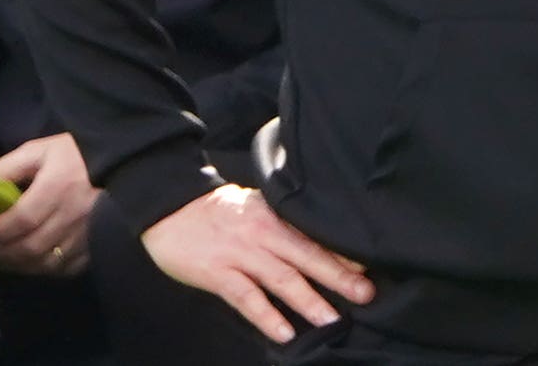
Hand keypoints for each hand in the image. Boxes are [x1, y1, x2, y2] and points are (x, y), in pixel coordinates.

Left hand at [0, 133, 100, 275]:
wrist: (119, 162)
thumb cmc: (74, 155)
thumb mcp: (38, 150)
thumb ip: (6, 168)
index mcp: (58, 186)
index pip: (20, 220)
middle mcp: (73, 214)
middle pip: (29, 247)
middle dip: (2, 252)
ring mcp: (87, 233)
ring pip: (45, 263)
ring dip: (20, 264)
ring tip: (7, 256)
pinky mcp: (95, 245)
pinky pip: (64, 269)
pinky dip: (45, 269)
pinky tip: (34, 260)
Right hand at [141, 184, 373, 343]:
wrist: (169, 207)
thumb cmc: (216, 210)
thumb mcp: (254, 206)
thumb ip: (280, 223)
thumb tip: (313, 240)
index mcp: (274, 215)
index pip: (314, 234)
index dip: (342, 251)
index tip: (368, 265)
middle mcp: (263, 232)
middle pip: (307, 255)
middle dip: (338, 276)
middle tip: (365, 293)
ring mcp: (240, 253)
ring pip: (282, 278)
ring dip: (308, 301)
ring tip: (332, 320)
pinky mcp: (217, 273)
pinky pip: (246, 297)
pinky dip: (266, 315)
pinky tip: (284, 331)